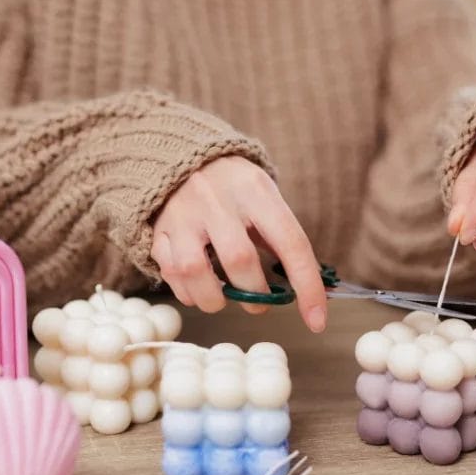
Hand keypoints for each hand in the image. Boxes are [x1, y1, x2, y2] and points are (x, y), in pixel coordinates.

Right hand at [151, 156, 327, 331]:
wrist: (181, 154)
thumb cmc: (234, 186)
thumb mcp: (264, 197)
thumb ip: (281, 238)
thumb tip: (308, 287)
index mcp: (255, 190)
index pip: (290, 242)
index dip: (307, 286)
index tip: (316, 320)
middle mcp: (217, 199)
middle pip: (239, 259)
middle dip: (254, 293)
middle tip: (258, 302)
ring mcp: (183, 214)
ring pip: (195, 270)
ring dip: (214, 299)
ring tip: (223, 299)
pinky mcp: (158, 228)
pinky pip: (169, 272)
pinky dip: (187, 292)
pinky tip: (198, 289)